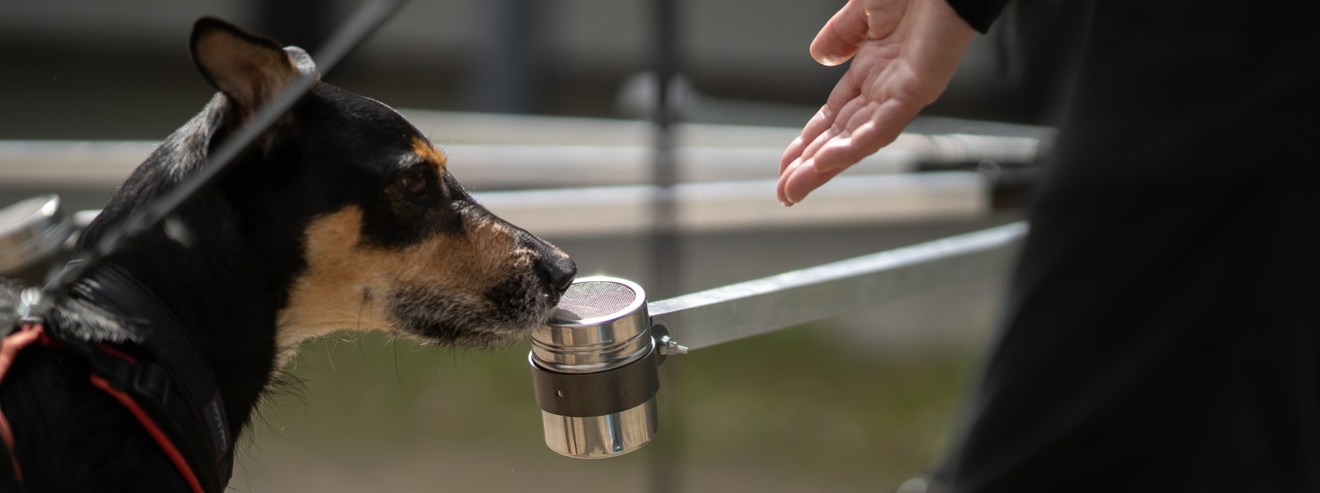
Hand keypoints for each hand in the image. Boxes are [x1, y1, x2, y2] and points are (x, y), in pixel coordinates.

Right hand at [778, 0, 974, 205]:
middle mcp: (887, 86)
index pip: (834, 116)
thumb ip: (840, 35)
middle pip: (841, 136)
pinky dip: (855, 145)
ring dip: (826, 166)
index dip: (808, 140)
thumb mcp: (863, 9)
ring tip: (796, 188)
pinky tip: (828, 161)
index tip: (786, 163)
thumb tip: (819, 57)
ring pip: (858, 140)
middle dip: (810, 165)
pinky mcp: (918, 90)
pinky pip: (883, 126)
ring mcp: (902, 91)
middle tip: (784, 192)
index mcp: (874, 67)